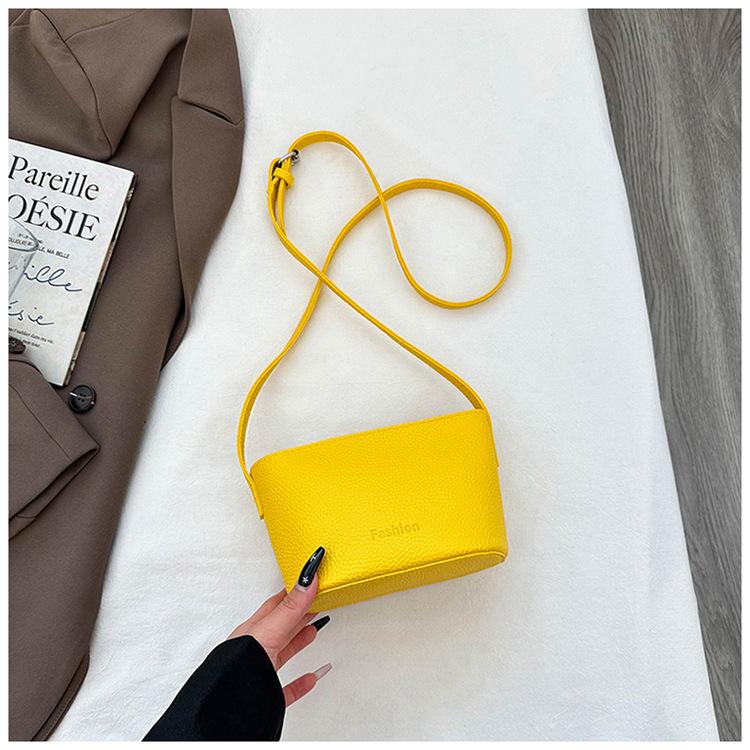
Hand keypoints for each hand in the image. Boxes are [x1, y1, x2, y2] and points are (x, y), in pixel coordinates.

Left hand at [228, 547, 330, 705]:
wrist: (225, 712)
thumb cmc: (236, 669)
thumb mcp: (268, 632)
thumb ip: (290, 608)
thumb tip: (307, 578)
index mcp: (253, 631)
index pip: (276, 605)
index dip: (294, 591)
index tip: (309, 580)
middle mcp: (255, 649)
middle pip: (281, 626)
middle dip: (299, 613)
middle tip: (316, 600)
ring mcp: (260, 672)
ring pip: (283, 653)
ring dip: (299, 641)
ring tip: (313, 630)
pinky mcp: (266, 696)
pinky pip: (287, 687)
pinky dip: (301, 682)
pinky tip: (310, 678)